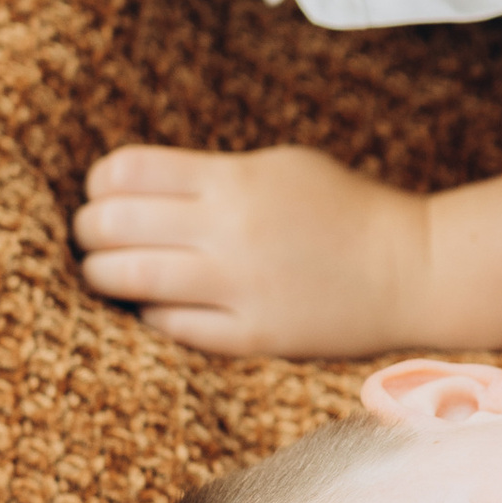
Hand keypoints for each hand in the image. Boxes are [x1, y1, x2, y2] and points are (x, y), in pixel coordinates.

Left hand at [74, 144, 501, 358]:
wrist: (413, 269)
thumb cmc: (343, 210)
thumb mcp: (278, 167)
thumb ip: (210, 175)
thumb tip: (133, 187)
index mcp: (234, 179)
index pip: (127, 171)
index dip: (99, 183)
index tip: (101, 193)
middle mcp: (230, 230)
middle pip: (115, 224)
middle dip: (89, 230)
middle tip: (91, 237)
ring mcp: (240, 287)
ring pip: (131, 279)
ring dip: (103, 275)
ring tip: (103, 273)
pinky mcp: (253, 335)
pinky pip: (172, 326)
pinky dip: (150, 313)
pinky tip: (151, 305)